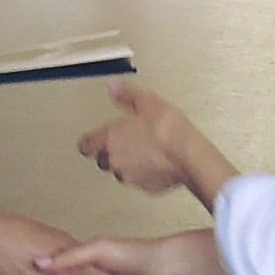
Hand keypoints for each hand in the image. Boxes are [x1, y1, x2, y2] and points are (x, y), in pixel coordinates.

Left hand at [77, 82, 193, 194]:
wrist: (188, 156)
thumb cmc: (168, 131)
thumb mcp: (147, 102)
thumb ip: (126, 94)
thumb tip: (114, 86)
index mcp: (110, 139)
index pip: (85, 145)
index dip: (89, 140)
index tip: (94, 138)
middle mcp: (115, 160)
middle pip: (102, 159)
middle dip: (110, 151)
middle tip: (124, 141)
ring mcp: (129, 176)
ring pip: (119, 171)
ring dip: (127, 163)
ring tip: (143, 151)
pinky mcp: (144, 187)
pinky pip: (138, 180)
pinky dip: (144, 173)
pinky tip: (156, 162)